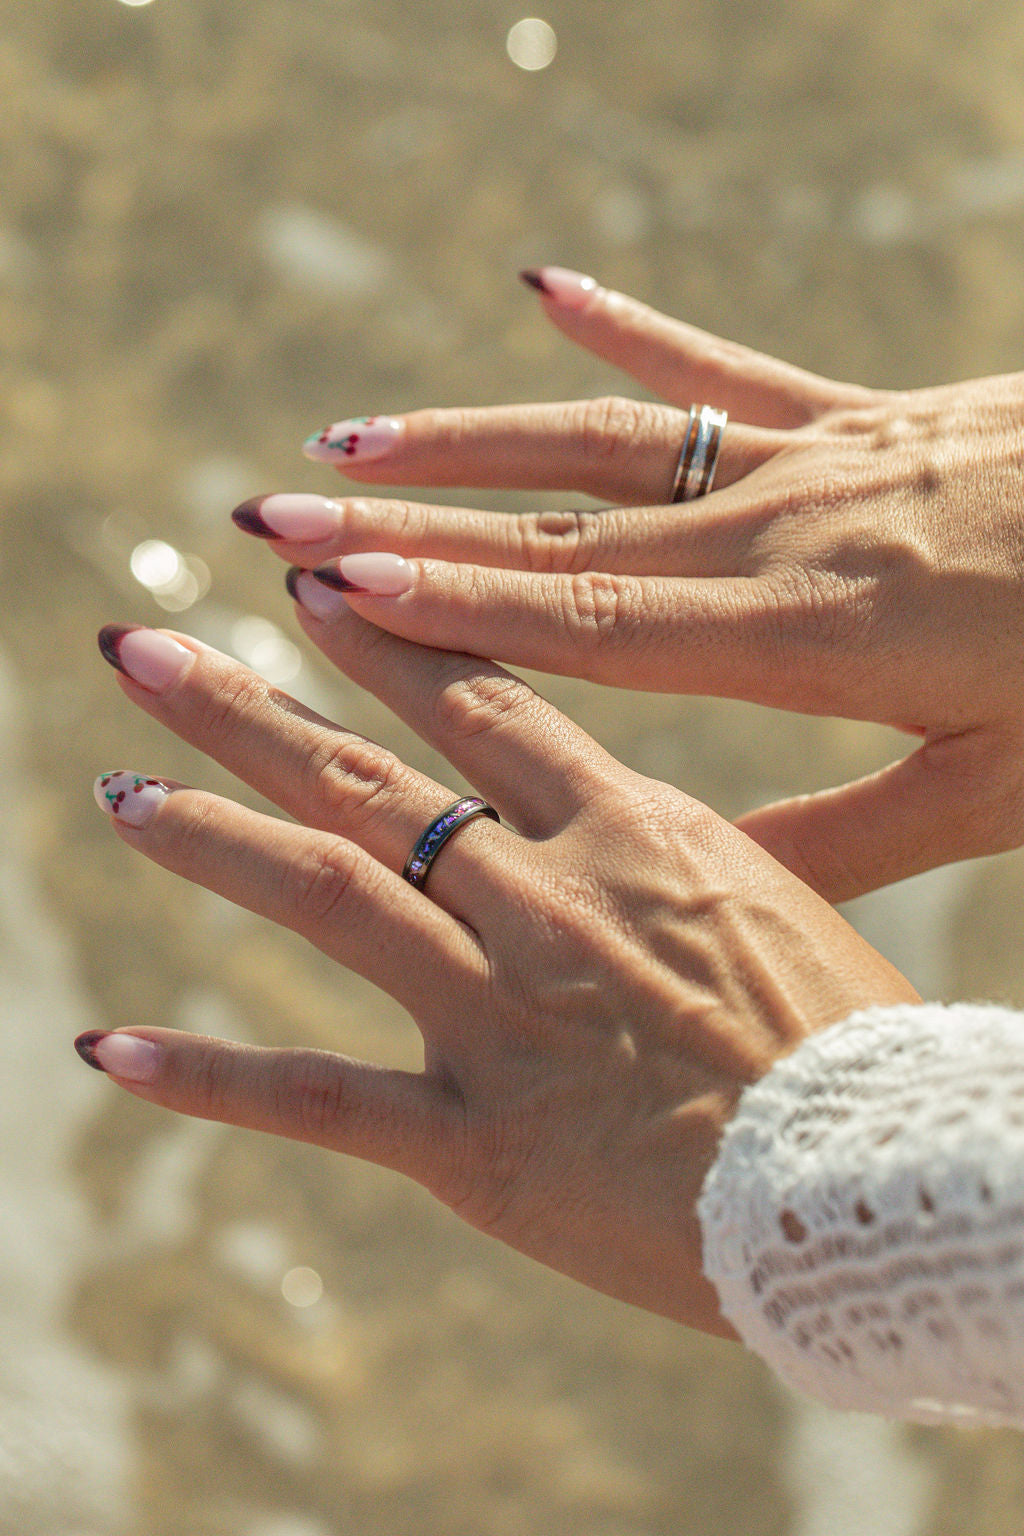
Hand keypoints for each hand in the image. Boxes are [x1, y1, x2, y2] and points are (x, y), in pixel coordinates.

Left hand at [90, 614, 914, 1335]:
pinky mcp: (478, 1142)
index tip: (310, 588)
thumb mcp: (781, 908)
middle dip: (250, 705)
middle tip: (146, 649)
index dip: (384, 641)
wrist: (880, 1188)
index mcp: (634, 834)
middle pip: (373, 778)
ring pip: (328, 894)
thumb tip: (633, 828)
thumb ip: (682, 864)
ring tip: (114, 791)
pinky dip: (209, 1076)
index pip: (484, 705)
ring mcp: (503, 1014)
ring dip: (209, 836)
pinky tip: (108, 1049)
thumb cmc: (860, 1050)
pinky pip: (318, 1098)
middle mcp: (549, 901)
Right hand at [234, 269, 1023, 901]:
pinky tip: (544, 284)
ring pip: (610, 442)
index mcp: (808, 638)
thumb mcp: (987, 790)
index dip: (456, 605)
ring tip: (354, 439)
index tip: (339, 590)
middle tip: (279, 519)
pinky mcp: (856, 416)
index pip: (593, 623)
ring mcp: (815, 457)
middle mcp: (783, 531)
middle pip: (561, 532)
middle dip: (410, 527)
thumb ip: (838, 838)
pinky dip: (633, 326)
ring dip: (473, 438)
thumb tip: (698, 877)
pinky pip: (722, 367)